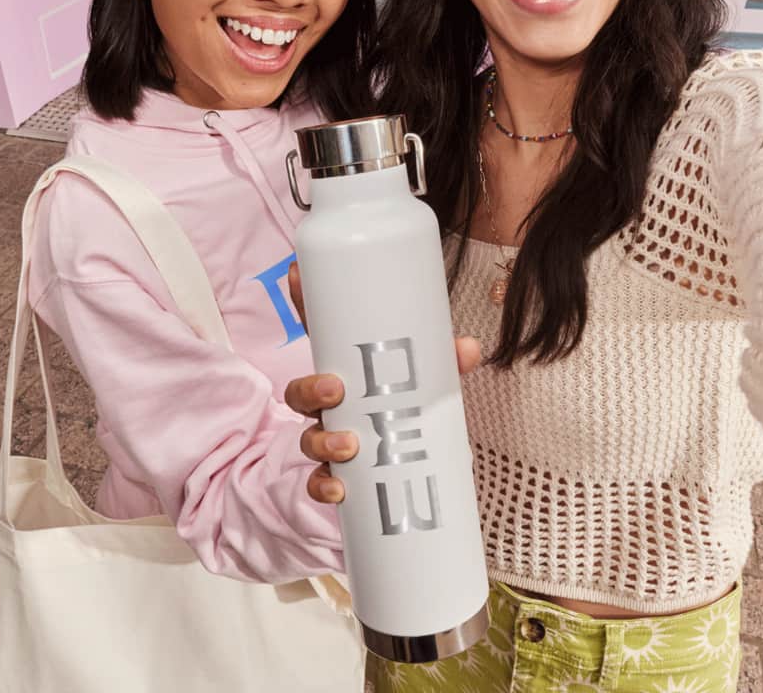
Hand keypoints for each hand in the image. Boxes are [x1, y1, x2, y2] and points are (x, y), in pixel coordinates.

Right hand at [285, 262, 481, 503]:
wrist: (422, 474)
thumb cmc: (417, 413)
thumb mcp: (433, 384)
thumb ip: (446, 365)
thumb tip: (468, 348)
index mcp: (347, 371)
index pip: (318, 333)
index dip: (301, 301)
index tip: (294, 272)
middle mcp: (331, 405)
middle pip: (301, 391)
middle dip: (311, 388)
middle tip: (336, 390)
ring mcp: (330, 439)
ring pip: (307, 436)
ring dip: (322, 441)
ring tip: (350, 446)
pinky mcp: (338, 476)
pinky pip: (317, 482)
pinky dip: (323, 487)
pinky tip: (339, 490)